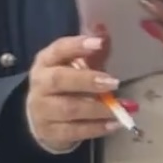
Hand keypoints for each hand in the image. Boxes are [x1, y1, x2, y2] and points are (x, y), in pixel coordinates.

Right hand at [25, 33, 131, 153]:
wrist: (41, 117)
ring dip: (98, 108)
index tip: (99, 43)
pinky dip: (96, 128)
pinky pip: (74, 131)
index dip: (78, 46)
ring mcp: (42, 110)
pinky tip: (114, 124)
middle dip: (87, 80)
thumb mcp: (76, 66)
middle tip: (114, 82)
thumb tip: (106, 30)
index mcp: (46, 61)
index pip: (59, 49)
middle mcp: (41, 84)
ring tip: (121, 107)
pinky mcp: (50, 132)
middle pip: (60, 80)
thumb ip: (93, 52)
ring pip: (69, 109)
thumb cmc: (65, 85)